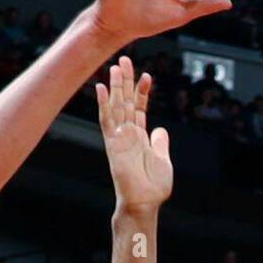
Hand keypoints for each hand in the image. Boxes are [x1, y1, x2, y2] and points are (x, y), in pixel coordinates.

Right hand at [98, 56, 172, 213]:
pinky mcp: (112, 145)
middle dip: (125, 81)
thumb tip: (160, 131)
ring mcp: (119, 138)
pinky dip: (103, 104)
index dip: (142, 92)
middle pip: (125, 102)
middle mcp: (127, 135)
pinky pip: (106, 121)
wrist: (144, 203)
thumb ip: (160, 143)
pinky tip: (100, 88)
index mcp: (140, 137)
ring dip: (115, 87)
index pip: (139, 109)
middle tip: (124, 59)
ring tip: (116, 65)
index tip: (146, 76)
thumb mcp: (163, 160)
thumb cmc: (153, 188)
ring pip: (116, 106)